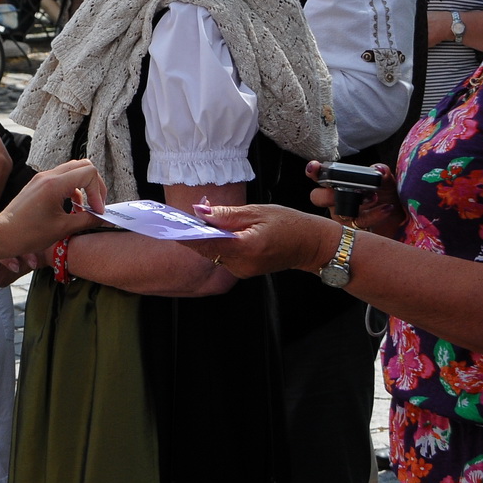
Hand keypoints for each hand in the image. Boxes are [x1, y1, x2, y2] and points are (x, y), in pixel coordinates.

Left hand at [0, 159, 107, 258]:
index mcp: (55, 184)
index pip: (89, 172)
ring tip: (85, 208)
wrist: (0, 235)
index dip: (99, 192)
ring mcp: (41, 178)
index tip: (97, 211)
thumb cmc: (27, 234)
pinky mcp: (37, 184)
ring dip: (84, 186)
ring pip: (72, 170)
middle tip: (97, 205)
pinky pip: (61, 178)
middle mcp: (48, 176)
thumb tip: (104, 219)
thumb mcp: (62, 229)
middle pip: (83, 166)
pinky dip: (72, 189)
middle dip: (95, 185)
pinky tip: (72, 207)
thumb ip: (87, 220)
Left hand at [182, 203, 340, 278]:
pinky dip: (217, 242)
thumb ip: (226, 213)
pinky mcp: (243, 271)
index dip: (187, 233)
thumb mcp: (257, 211)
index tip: (171, 223)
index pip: (208, 242)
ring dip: (206, 236)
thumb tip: (200, 211)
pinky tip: (219, 229)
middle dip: (196, 231)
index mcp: (246, 248)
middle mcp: (242, 264)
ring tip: (205, 216)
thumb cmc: (289, 224)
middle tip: (186, 214)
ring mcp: (242, 270)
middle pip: (207, 248)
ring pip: (213, 253)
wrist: (311, 244)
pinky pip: (223, 256)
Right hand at [305, 161, 405, 237]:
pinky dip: (373, 216)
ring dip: (355, 205)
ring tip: (375, 197)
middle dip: (329, 195)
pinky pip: (356, 227)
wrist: (401, 227)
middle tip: (348, 191)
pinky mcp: (352, 235)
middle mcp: (336, 203)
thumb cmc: (389, 202)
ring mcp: (342, 220)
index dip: (313, 171)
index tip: (314, 168)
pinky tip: (386, 208)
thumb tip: (377, 168)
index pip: (321, 177)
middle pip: (318, 197)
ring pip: (336, 214)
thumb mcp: (388, 185)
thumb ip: (383, 174)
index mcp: (340, 187)